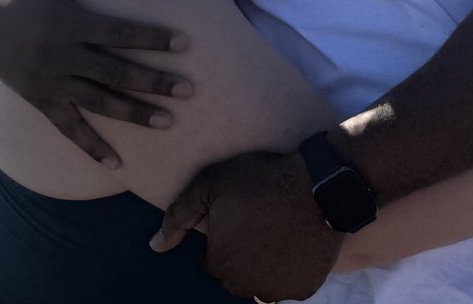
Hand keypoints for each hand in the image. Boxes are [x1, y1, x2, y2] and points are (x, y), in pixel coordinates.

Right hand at [0, 0, 190, 165]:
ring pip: (98, 102)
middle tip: (189, 89)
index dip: (151, 37)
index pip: (117, 32)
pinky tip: (119, 164)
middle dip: (154, 81)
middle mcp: (60, 55)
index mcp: (67, 22)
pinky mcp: (40, 100)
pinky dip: (92, 147)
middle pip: (115, 71)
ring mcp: (49, 81)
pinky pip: (69, 128)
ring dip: (134, 114)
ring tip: (168, 122)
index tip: (185, 43)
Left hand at [152, 149, 341, 300]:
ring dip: (262, 267)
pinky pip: (288, 286)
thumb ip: (178, 217)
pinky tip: (292, 244)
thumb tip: (155, 246)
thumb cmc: (260, 182)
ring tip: (273, 234)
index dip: (220, 240)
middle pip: (234, 276)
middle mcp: (246, 285)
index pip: (210, 262)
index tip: (234, 219)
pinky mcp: (304, 289)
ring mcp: (277, 290)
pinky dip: (288, 271)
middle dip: (239, 256)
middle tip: (254, 225)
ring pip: (260, 284)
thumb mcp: (210, 185)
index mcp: (220, 263)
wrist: (317, 186)